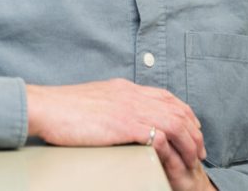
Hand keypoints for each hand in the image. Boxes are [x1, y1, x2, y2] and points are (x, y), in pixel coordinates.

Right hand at [25, 78, 211, 188]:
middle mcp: (132, 95)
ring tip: (195, 158)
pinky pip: (160, 135)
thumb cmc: (62, 108)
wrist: (46, 107)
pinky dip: (174, 148)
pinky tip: (177, 160)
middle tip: (201, 148)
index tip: (192, 127)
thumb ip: (111, 105)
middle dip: (194, 130)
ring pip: (175, 122)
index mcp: (124, 88)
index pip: (165, 96)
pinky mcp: (125, 125)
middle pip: (176, 108)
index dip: (184, 112)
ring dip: (189, 142)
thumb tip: (118, 116)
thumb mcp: (94, 100)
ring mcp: (130, 109)